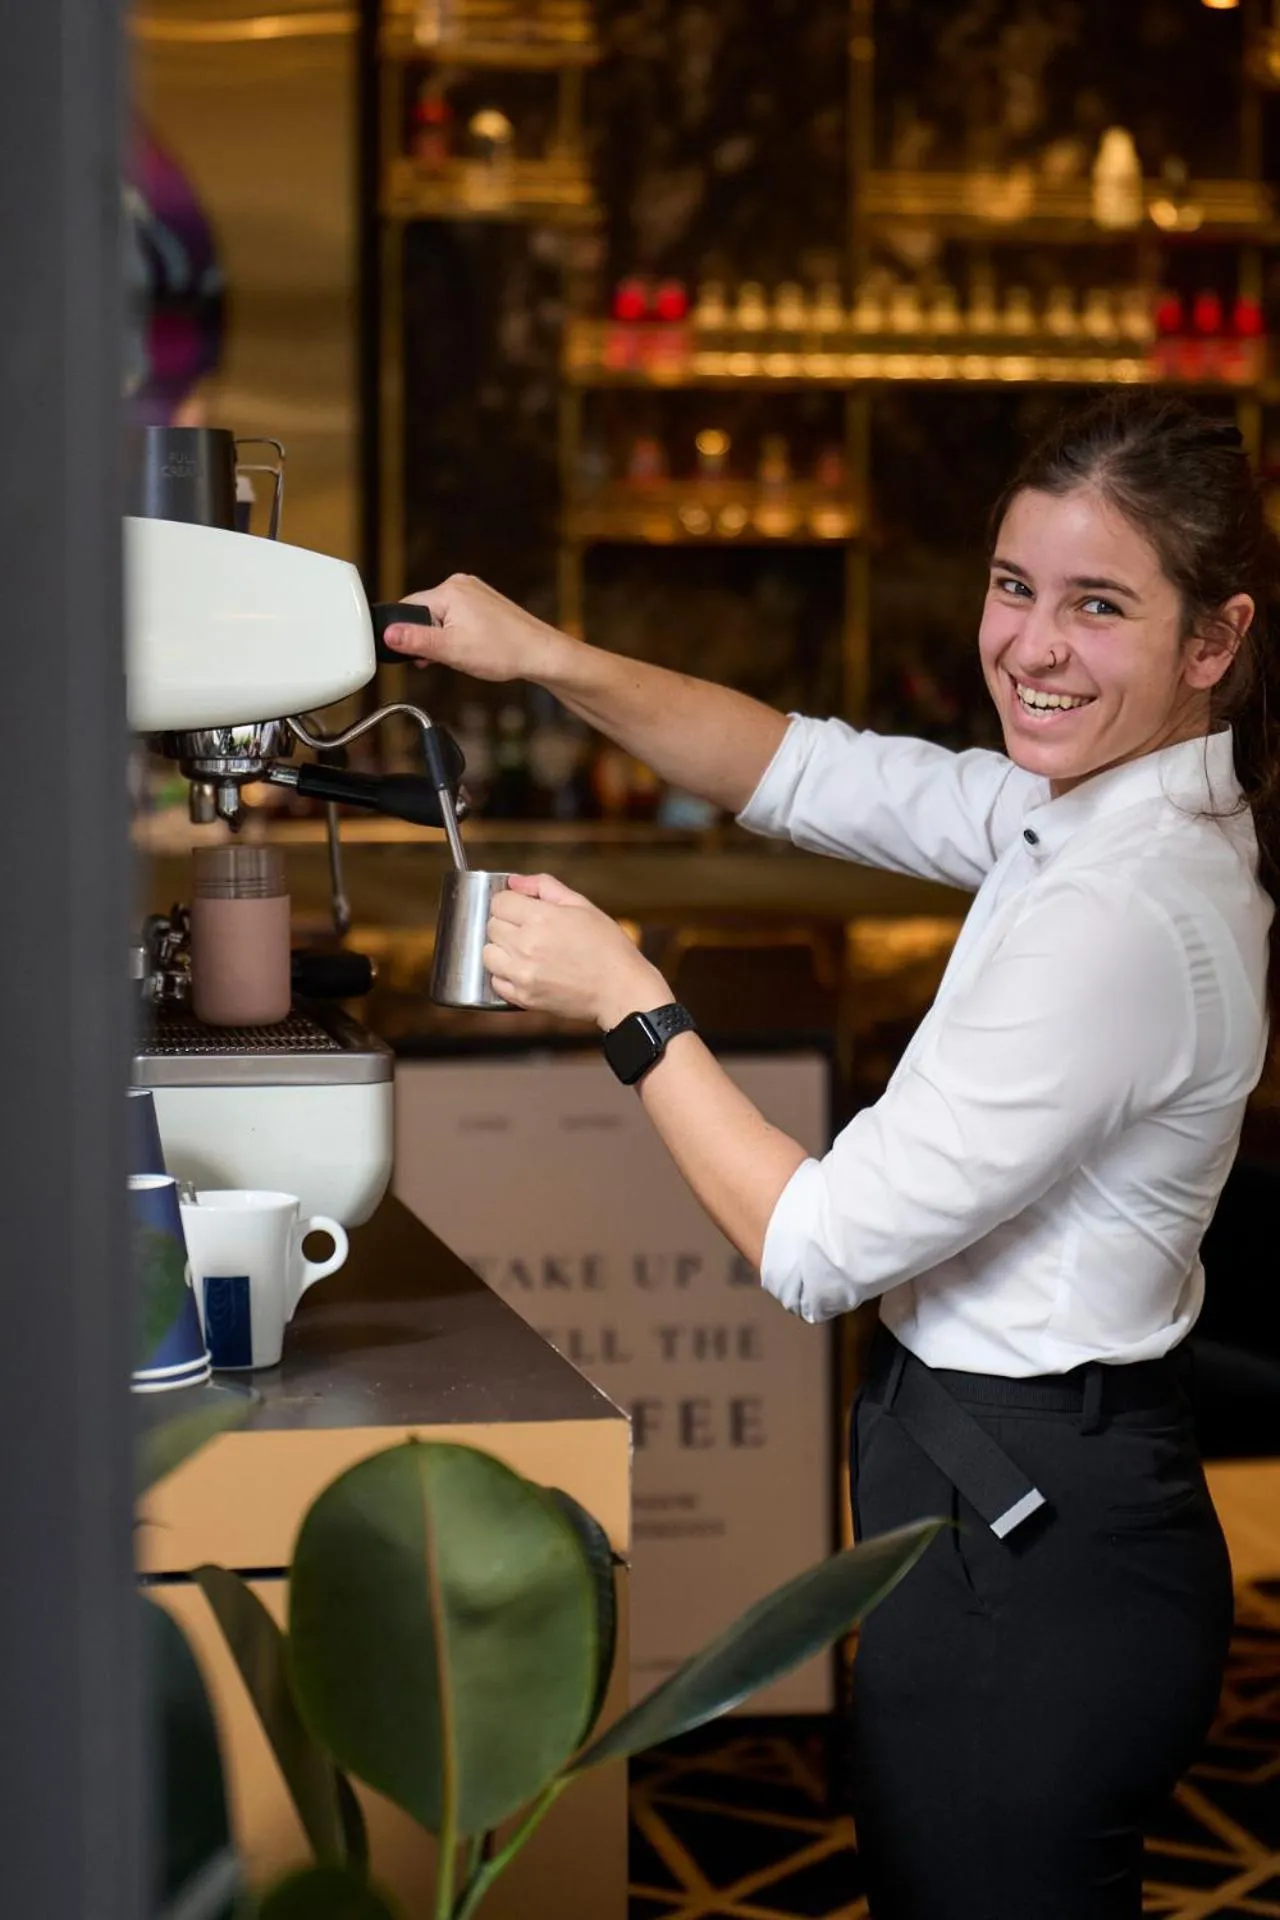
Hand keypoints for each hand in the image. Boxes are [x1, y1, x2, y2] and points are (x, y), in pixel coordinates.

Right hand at [380, 575, 571, 684]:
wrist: (540, 654)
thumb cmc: (504, 651)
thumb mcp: (451, 650)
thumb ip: (416, 641)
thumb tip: (388, 634)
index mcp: (449, 591)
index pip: (408, 608)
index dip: (406, 635)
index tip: (416, 655)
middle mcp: (461, 584)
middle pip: (424, 612)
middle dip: (426, 637)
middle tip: (441, 658)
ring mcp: (475, 591)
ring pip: (441, 616)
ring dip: (442, 638)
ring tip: (461, 655)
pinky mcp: (484, 602)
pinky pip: (457, 616)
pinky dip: (457, 634)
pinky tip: (470, 648)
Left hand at [484, 874, 670, 1028]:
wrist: (621, 989)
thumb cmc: (607, 948)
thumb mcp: (582, 905)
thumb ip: (544, 887)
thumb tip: (514, 881)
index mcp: (541, 918)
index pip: (499, 902)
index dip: (510, 903)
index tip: (521, 910)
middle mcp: (527, 945)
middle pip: (491, 926)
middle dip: (507, 924)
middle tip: (530, 931)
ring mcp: (523, 973)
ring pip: (488, 954)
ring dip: (501, 950)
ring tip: (525, 952)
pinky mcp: (523, 997)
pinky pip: (496, 981)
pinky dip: (505, 975)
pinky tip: (527, 971)